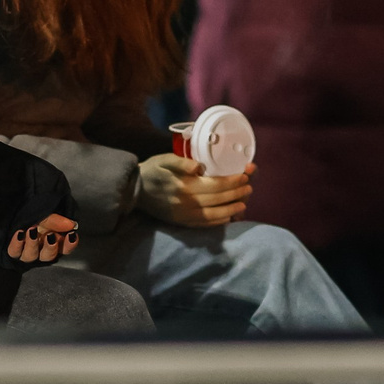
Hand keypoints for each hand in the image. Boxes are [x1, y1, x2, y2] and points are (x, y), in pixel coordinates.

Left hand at [6, 212, 79, 264]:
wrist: (15, 210)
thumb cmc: (33, 214)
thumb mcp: (46, 214)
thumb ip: (57, 221)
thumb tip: (72, 224)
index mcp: (53, 241)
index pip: (65, 249)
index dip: (69, 245)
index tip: (71, 235)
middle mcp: (40, 249)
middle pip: (48, 256)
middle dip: (50, 247)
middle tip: (50, 235)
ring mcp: (26, 251)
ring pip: (31, 256)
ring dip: (32, 244)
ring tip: (32, 231)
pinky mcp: (13, 250)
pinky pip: (14, 252)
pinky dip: (17, 244)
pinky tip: (19, 234)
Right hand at [136, 154, 253, 226]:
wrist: (134, 191)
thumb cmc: (152, 171)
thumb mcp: (164, 160)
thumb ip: (182, 163)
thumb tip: (199, 166)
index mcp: (185, 186)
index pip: (217, 184)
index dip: (233, 181)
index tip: (245, 175)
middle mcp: (188, 203)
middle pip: (220, 199)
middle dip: (237, 193)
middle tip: (249, 188)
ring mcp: (186, 215)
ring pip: (215, 214)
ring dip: (232, 209)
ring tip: (243, 204)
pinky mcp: (183, 222)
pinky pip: (205, 224)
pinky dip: (219, 221)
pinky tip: (228, 216)